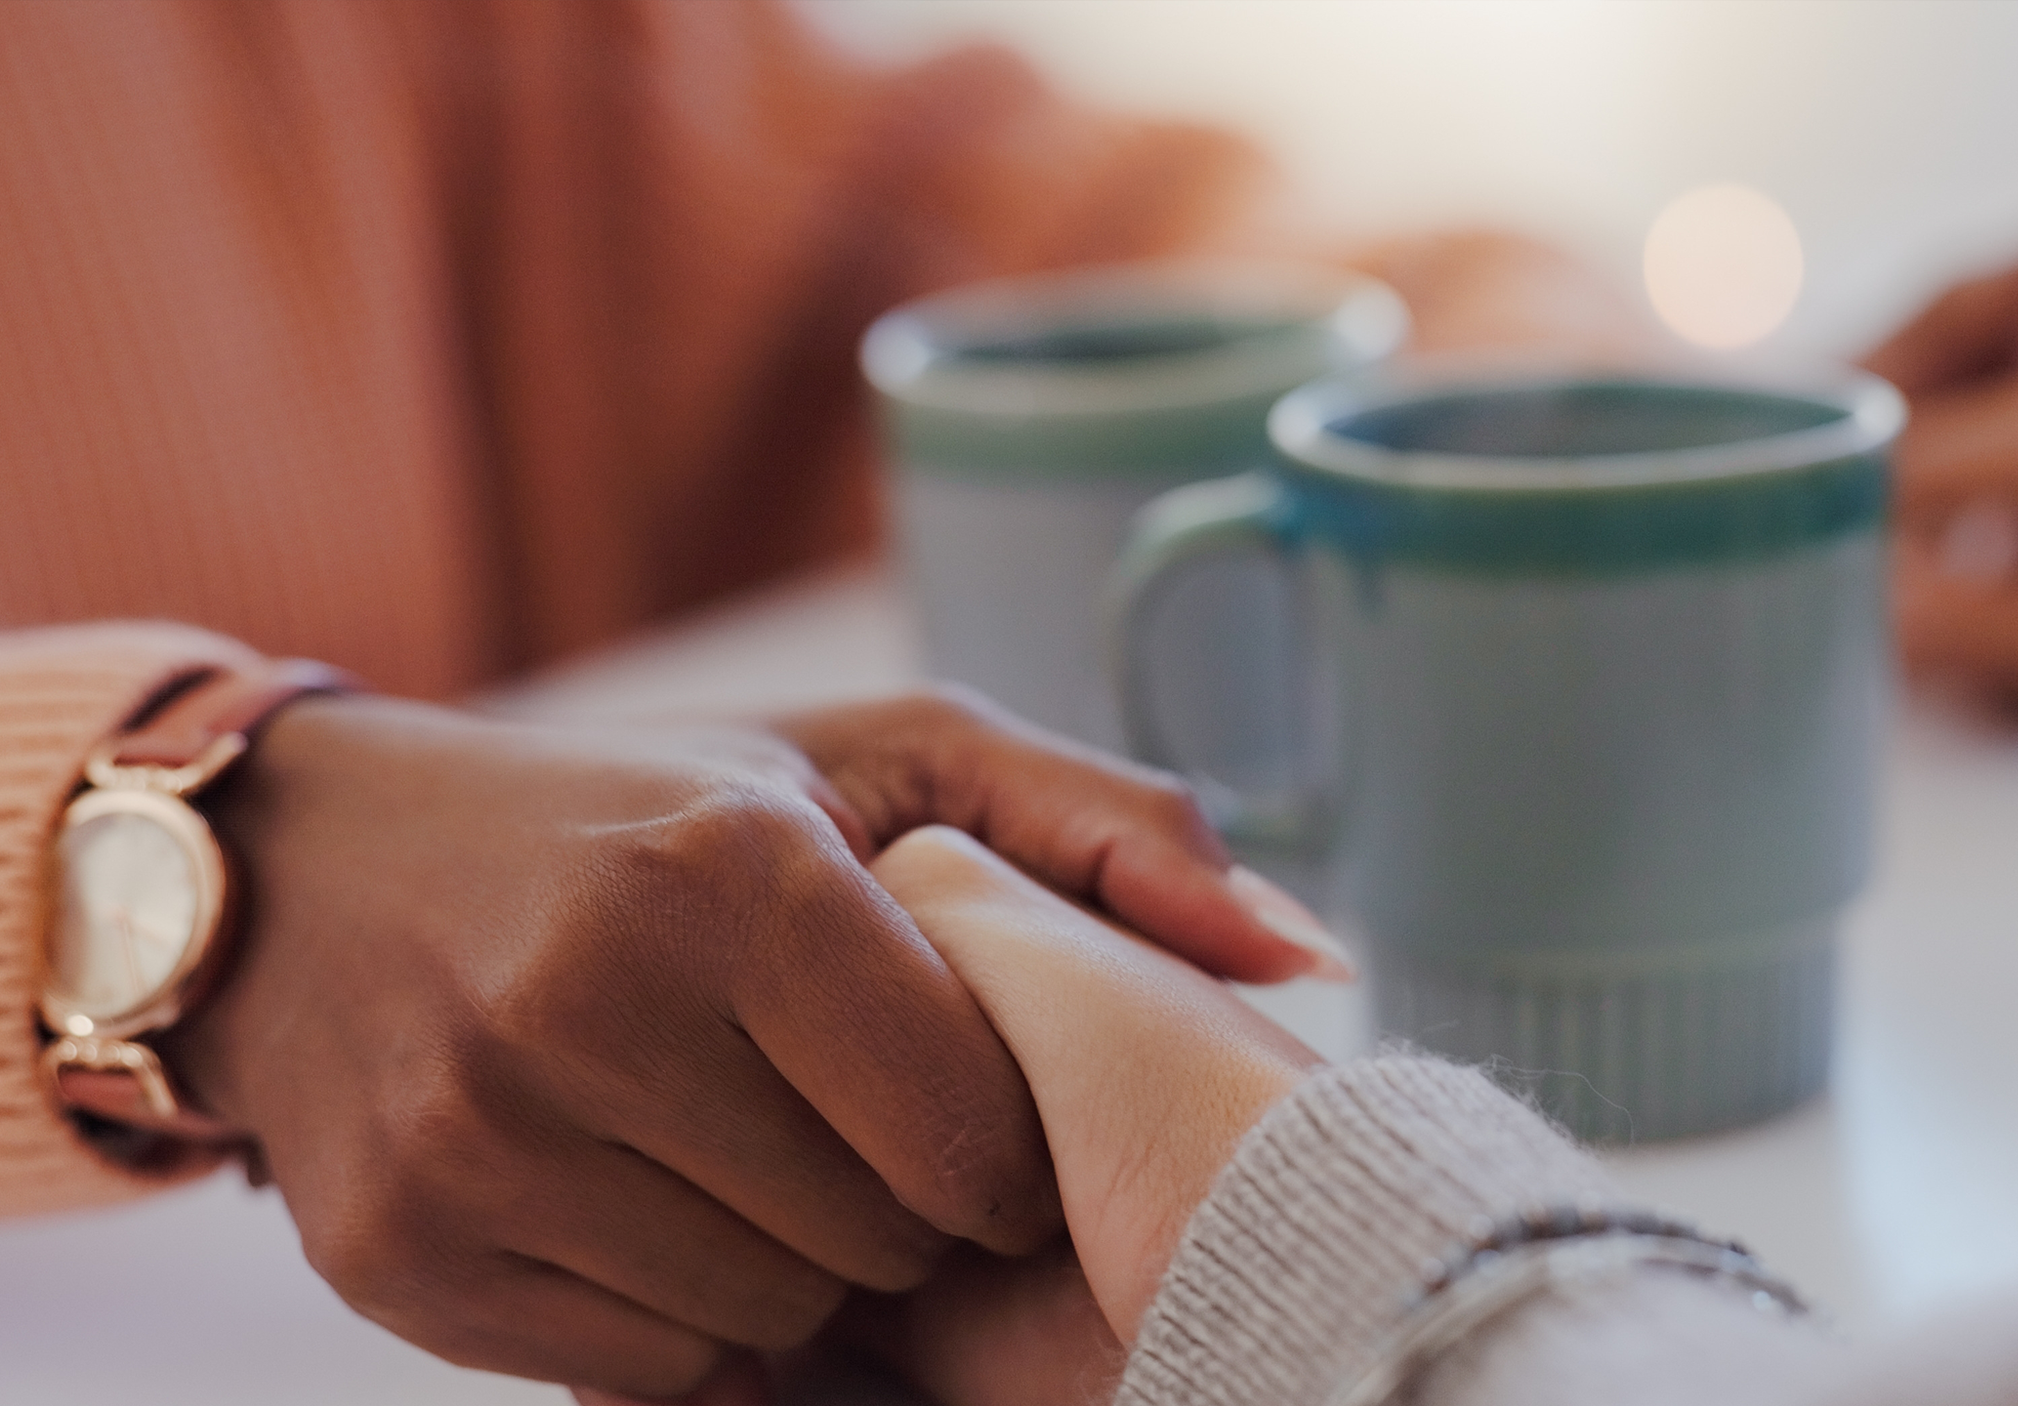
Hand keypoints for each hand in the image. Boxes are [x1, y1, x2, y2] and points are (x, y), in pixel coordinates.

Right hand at [160, 691, 1327, 1401]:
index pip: (968, 1130)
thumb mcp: (881, 759)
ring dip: (798, 1263)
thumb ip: (1107, 828)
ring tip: (750, 1151)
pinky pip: (644, 1366)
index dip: (994, 1141)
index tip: (956, 1102)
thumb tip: (1318, 956)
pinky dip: (683, 1311)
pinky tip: (654, 1200)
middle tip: (844, 1123)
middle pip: (874, 1236)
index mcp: (732, 872)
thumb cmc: (655, 811)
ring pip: (766, 1314)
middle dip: (898, 1202)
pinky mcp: (400, 1251)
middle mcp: (587, 999)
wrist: (315, 875)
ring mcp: (477, 1135)